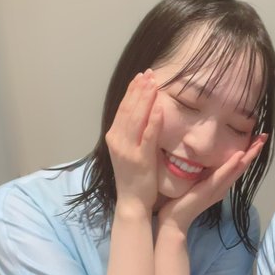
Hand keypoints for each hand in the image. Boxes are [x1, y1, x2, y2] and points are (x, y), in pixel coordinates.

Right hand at [105, 70, 161, 211]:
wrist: (132, 201)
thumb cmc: (133, 177)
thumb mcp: (129, 150)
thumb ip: (132, 132)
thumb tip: (141, 112)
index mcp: (114, 137)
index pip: (123, 108)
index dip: (132, 90)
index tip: (142, 76)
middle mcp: (117, 140)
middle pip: (128, 109)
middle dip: (139, 89)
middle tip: (149, 73)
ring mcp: (127, 149)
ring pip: (136, 118)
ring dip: (145, 99)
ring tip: (154, 83)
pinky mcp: (140, 159)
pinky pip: (148, 136)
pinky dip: (153, 120)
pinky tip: (160, 107)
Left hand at [158, 134, 267, 232]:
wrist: (175, 220)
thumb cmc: (181, 201)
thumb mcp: (195, 182)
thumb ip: (202, 172)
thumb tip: (204, 156)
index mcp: (220, 183)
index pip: (237, 165)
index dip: (248, 152)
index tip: (257, 139)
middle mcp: (223, 186)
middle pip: (242, 166)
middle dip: (253, 151)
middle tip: (264, 136)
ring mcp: (218, 189)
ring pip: (237, 169)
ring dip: (248, 155)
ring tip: (258, 143)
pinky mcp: (209, 190)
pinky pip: (222, 176)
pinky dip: (231, 165)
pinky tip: (239, 156)